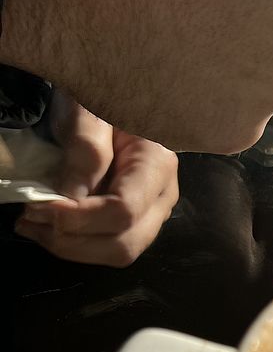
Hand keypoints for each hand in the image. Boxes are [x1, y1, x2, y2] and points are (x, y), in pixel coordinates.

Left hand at [15, 97, 178, 266]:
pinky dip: (75, 244)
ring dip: (72, 248)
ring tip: (33, 226)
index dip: (79, 217)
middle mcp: (163, 194)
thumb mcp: (88, 116)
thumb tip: (71, 201)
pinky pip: (108, 246)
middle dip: (73, 241)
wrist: (108, 98)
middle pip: (125, 242)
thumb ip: (85, 155)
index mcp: (158, 164)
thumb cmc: (100, 99)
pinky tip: (48, 226)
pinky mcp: (135, 219)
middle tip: (31, 220)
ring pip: (118, 253)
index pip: (124, 210)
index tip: (38, 206)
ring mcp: (152, 211)